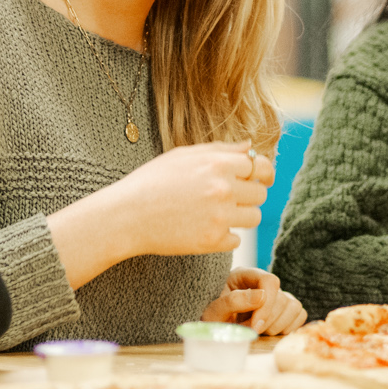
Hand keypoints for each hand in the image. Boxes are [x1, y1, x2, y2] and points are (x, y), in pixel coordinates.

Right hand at [106, 142, 272, 256]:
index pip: (260, 166)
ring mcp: (220, 217)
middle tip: (226, 198)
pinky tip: (203, 229)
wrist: (127, 215)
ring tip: (215, 213)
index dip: (259, 172)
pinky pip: (236, 240)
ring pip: (253, 218)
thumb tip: (250, 146)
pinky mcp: (213, 241)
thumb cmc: (151, 182)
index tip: (258, 178)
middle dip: (248, 195)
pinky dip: (224, 237)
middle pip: (260, 194)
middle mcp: (223, 190)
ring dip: (240, 216)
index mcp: (218, 164)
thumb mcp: (183, 155)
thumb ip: (220, 149)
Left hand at [201, 267, 307, 335]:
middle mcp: (263, 283)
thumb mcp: (213, 312)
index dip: (267, 305)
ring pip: (294, 307)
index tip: (255, 326)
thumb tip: (262, 296)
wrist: (212, 329)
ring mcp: (276, 295)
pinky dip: (288, 327)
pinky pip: (299, 315)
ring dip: (277, 326)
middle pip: (282, 298)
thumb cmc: (209, 318)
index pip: (269, 281)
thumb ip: (233, 302)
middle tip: (249, 331)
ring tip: (257, 331)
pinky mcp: (284, 309)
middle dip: (267, 321)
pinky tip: (269, 331)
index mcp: (244, 275)